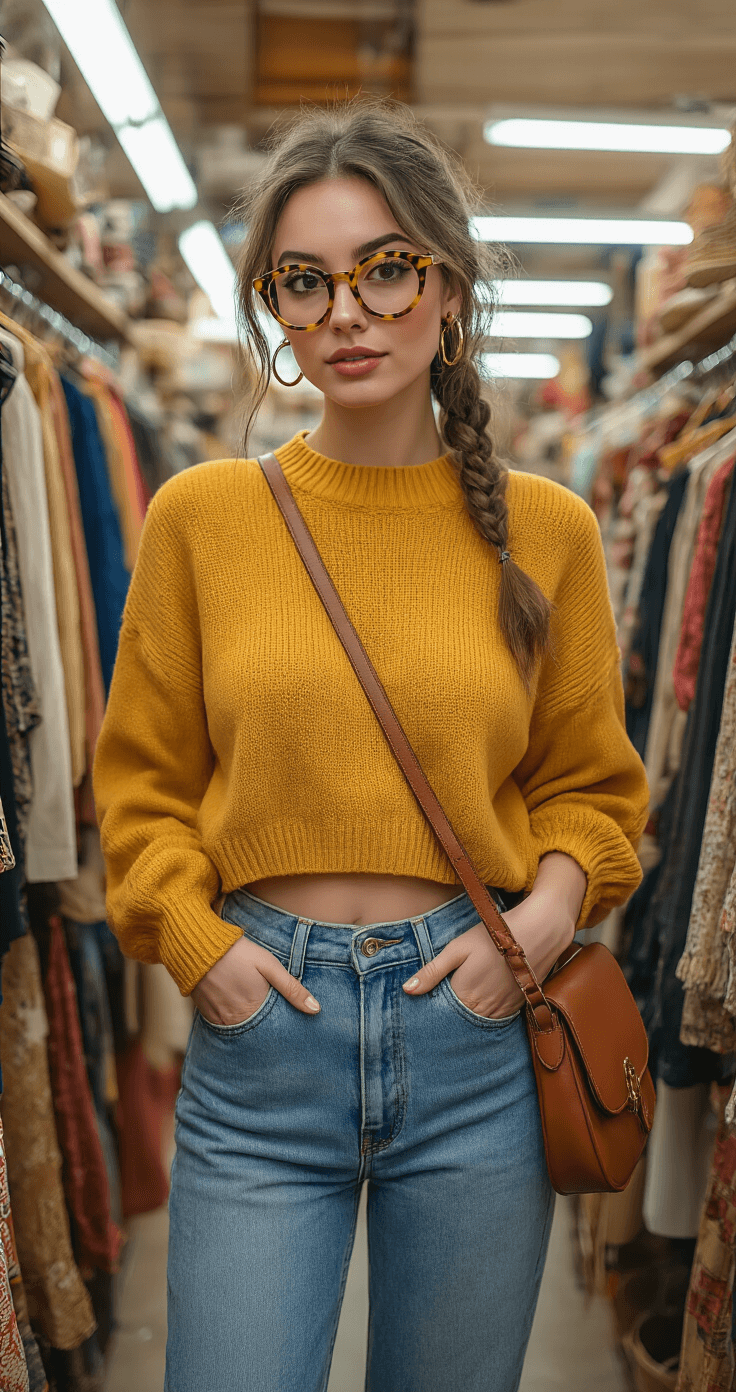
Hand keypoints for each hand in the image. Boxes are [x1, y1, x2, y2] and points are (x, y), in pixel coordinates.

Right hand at [190, 935, 319, 1025]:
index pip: (274, 1028)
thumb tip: (315, 1009)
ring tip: (253, 1014)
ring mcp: (219, 1018)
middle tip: (269, 1018)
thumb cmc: (238, 953)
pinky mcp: (206, 1014)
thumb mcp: (269, 966)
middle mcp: (236, 1019)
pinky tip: (236, 1008)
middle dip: (265, 1028)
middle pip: (256, 1031)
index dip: (281, 1026)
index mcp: (255, 1009)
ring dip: (248, 1024)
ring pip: (239, 1030)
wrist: (199, 946)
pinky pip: (222, 1025)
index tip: (287, 1025)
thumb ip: (291, 988)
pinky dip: (231, 1020)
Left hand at [402, 853, 584, 1018]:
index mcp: (465, 996)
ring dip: (471, 1012)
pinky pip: (497, 1017)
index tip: (428, 1001)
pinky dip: (489, 1010)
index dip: (434, 1006)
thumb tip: (407, 990)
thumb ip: (432, 971)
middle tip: (449, 997)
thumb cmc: (494, 935)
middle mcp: (484, 1010)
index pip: (442, 1013)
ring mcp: (503, 1010)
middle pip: (461, 1018)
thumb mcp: (458, 948)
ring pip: (479, 1019)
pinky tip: (486, 995)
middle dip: (451, 1012)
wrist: (539, 931)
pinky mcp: (518, 1006)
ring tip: (468, 995)